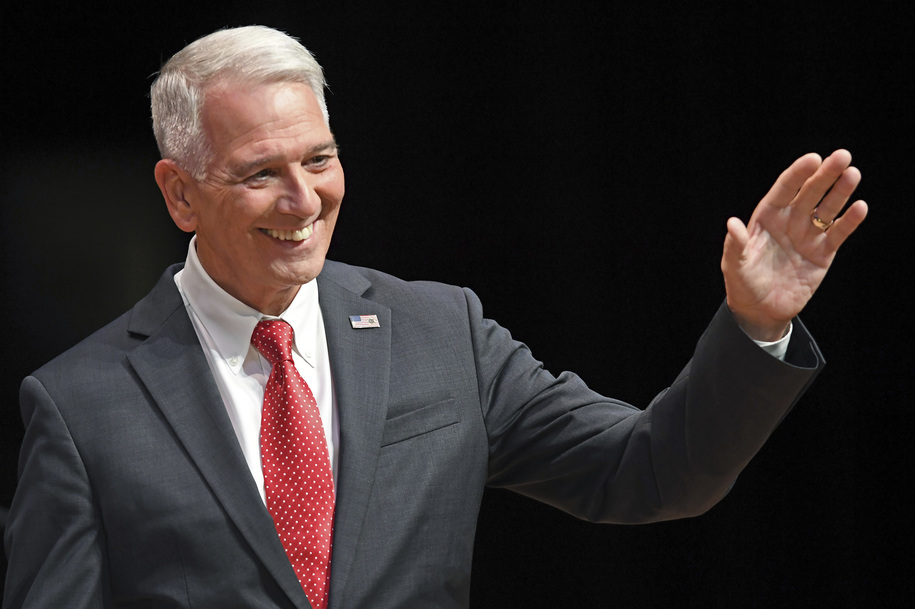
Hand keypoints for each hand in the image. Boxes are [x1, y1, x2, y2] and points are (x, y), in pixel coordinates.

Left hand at [721, 149, 867, 340]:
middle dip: (825, 174)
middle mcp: (790, 221)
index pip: (784, 189)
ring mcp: (808, 236)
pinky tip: (860, 207)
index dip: (799, 173)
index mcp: (767, 218)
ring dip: (841, 192)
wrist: (760, 311)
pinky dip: (849, 221)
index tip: (813, 159)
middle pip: (810, 193)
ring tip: (853, 174)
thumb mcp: (735, 265)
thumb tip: (732, 224)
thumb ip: (736, 245)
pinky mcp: (823, 254)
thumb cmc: (743, 284)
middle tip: (843, 156)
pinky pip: (838, 233)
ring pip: (827, 209)